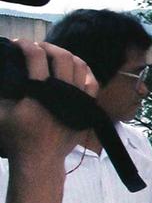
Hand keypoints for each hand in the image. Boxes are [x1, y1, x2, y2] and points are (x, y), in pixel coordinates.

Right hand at [0, 41, 96, 162]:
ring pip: (80, 66)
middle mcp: (62, 93)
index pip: (35, 57)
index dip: (26, 45)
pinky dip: (84, 71)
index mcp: (39, 92)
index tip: (18, 43)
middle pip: (62, 56)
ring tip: (54, 54)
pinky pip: (92, 82)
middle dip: (47, 46)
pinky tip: (74, 68)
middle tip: (37, 46)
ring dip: (66, 55)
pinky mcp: (86, 107)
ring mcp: (78, 99)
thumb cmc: (17, 137)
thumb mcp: (0, 113)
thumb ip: (0, 91)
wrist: (41, 159)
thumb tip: (2, 72)